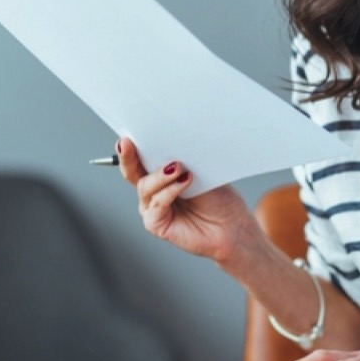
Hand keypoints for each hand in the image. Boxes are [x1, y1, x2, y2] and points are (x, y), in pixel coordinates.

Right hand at [116, 137, 255, 262]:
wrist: (232, 226)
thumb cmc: (218, 198)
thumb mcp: (199, 170)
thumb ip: (180, 159)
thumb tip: (168, 141)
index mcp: (159, 174)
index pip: (139, 157)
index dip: (131, 146)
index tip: (128, 134)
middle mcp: (152, 190)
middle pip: (132, 171)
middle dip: (128, 156)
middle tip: (128, 143)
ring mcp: (152, 207)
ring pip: (145, 187)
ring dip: (161, 175)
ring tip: (178, 168)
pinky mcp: (156, 223)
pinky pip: (156, 204)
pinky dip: (169, 191)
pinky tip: (183, 182)